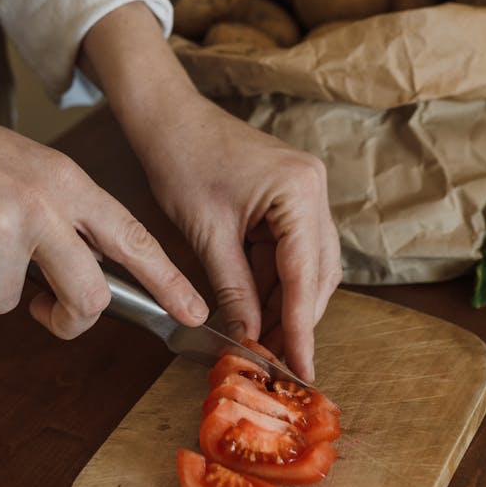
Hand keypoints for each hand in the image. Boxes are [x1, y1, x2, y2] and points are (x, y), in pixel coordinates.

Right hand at [0, 86, 207, 336]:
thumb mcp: (28, 167)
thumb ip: (63, 214)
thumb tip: (90, 276)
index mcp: (65, 181)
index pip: (131, 238)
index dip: (168, 280)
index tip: (193, 312)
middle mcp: (42, 204)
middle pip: (88, 296)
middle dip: (68, 319)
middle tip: (44, 311)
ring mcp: (2, 229)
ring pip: (11, 302)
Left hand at [81, 3, 340, 382]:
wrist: (168, 118)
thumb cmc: (182, 161)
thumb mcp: (207, 234)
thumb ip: (233, 289)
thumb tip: (248, 338)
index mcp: (299, 191)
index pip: (306, 273)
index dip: (302, 327)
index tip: (301, 368)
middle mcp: (313, 189)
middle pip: (317, 272)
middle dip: (296, 318)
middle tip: (275, 361)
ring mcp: (305, 192)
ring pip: (307, 265)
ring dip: (285, 303)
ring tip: (262, 342)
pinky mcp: (289, 198)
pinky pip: (289, 250)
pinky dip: (273, 281)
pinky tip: (256, 309)